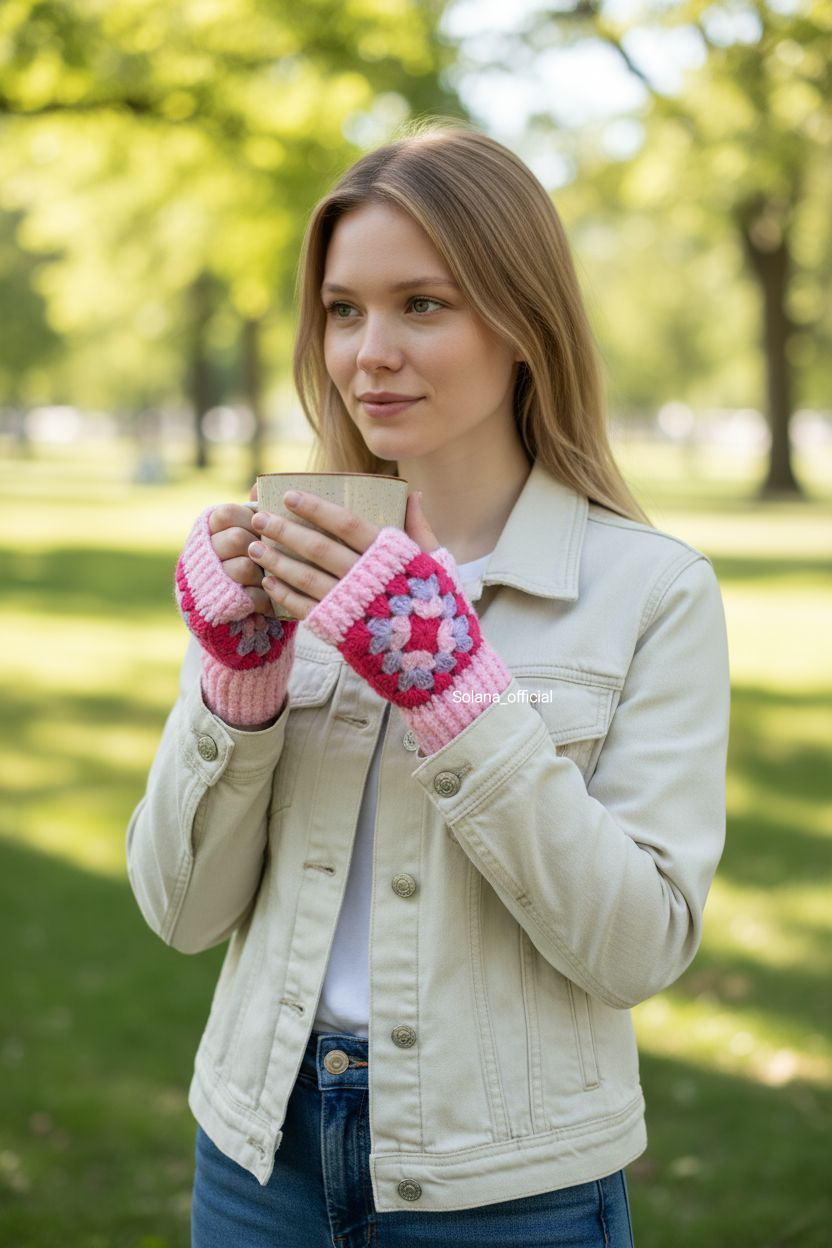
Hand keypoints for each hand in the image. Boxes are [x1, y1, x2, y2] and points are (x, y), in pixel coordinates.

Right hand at [208, 502, 274, 617]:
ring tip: (271, 575)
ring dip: (264, 571)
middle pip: (238, 539)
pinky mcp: (222, 605)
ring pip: (245, 566)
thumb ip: (253, 511)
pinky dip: (267, 596)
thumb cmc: (243, 559)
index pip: (227, 514)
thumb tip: (260, 486)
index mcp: (207, 530)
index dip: (250, 520)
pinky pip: (252, 595)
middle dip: (259, 547)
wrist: (230, 606)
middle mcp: (204, 553)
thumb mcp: (244, 531)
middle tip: (269, 553)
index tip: (261, 528)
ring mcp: (212, 580)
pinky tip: (270, 595)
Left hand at [247, 490, 439, 620]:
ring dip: (276, 561)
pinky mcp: (340, 631)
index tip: (289, 495)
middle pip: (317, 548)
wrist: (438, 663)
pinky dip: (284, 594)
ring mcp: (350, 606)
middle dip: (284, 531)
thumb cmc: (439, 609)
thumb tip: (412, 494)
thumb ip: (420, 529)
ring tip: (255, 548)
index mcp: (391, 556)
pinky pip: (304, 608)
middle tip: (258, 518)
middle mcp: (367, 578)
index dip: (315, 508)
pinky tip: (269, 582)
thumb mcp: (438, 564)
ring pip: (305, 577)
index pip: (346, 523)